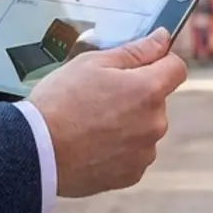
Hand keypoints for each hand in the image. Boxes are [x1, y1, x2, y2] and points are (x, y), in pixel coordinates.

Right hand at [28, 28, 186, 197]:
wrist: (36, 151)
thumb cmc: (60, 102)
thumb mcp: (92, 63)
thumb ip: (134, 51)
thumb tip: (162, 39)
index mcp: (148, 90)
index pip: (176, 68)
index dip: (160, 61)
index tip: (140, 64)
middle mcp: (155, 123)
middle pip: (157, 100)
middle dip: (136, 95)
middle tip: (98, 96)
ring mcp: (144, 152)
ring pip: (144, 128)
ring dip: (127, 123)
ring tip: (90, 123)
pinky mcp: (131, 174)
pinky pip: (132, 154)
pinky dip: (117, 148)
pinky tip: (91, 144)